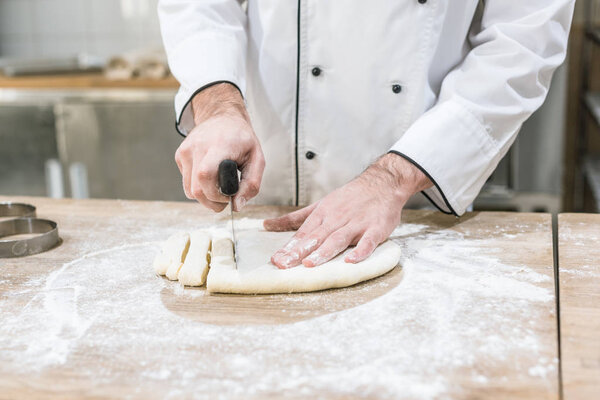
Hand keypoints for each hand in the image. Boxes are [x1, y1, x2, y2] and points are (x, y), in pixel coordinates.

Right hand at [175, 83, 264, 211]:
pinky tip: (210, 177)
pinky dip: (198, 186)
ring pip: (189, 190)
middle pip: (196, 189)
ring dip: (205, 197)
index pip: (205, 175)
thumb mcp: (257, 158)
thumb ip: (251, 184)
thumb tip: (237, 206)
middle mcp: (198, 146)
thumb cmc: (242, 139)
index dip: (216, 194)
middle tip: (225, 201)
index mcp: (219, 145)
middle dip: (212, 202)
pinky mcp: (180, 155)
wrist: (223, 117)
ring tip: (218, 190)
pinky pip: (186, 182)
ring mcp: (186, 150)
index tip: (229, 196)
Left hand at [263, 154, 431, 267]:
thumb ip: (294, 218)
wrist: (382, 183)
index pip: (302, 233)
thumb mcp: (319, 205)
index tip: (276, 260)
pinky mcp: (375, 228)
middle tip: (285, 264)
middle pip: (316, 237)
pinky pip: (367, 242)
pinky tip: (351, 261)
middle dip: (299, 251)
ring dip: (323, 252)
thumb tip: (267, 225)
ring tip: (310, 264)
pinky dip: (360, 252)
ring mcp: (356, 224)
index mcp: (322, 214)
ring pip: (338, 239)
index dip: (289, 247)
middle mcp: (337, 218)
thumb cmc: (350, 197)